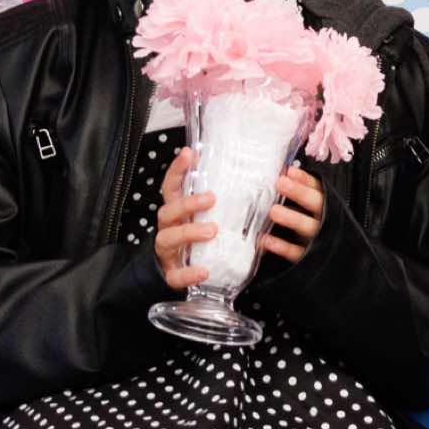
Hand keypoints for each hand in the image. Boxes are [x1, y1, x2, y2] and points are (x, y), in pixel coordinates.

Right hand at [153, 146, 215, 289]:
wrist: (181, 275)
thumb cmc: (200, 242)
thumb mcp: (210, 219)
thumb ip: (226, 205)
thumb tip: (260, 184)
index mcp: (178, 213)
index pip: (172, 187)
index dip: (178, 169)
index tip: (190, 153)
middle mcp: (169, 229)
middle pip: (168, 210)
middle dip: (187, 202)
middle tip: (211, 198)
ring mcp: (168, 252)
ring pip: (168, 238)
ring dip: (189, 232)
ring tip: (212, 230)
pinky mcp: (172, 275)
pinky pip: (176, 275)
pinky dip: (189, 273)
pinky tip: (204, 270)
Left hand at [263, 165, 325, 264]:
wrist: (344, 267)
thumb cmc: (321, 233)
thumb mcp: (317, 213)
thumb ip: (305, 196)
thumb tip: (285, 175)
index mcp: (329, 208)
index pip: (319, 190)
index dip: (305, 180)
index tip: (290, 171)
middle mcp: (326, 223)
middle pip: (316, 204)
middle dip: (299, 193)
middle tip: (281, 183)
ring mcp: (319, 241)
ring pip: (308, 228)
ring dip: (292, 218)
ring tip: (274, 211)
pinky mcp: (310, 261)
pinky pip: (297, 254)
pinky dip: (282, 247)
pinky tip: (267, 240)